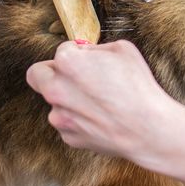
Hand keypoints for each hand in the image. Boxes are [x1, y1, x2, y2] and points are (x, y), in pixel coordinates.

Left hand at [26, 39, 175, 158]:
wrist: (147, 129)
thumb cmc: (138, 87)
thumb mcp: (123, 50)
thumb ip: (97, 49)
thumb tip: (86, 54)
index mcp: (67, 63)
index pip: (62, 50)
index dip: (77, 53)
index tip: (88, 58)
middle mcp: (55, 89)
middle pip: (37, 75)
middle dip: (51, 71)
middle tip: (72, 74)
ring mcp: (60, 116)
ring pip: (55, 102)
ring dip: (69, 98)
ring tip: (98, 101)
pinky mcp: (69, 136)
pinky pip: (68, 122)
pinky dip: (79, 119)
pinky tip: (101, 117)